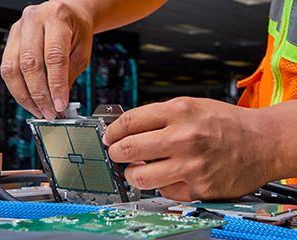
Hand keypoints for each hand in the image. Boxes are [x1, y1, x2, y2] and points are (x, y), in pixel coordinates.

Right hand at [1, 1, 93, 119]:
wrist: (67, 14)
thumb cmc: (76, 28)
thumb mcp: (82, 51)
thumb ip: (69, 75)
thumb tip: (57, 101)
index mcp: (56, 17)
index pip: (54, 56)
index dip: (56, 85)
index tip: (59, 104)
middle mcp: (33, 20)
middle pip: (29, 63)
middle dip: (39, 94)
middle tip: (49, 111)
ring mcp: (18, 29)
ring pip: (12, 68)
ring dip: (24, 95)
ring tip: (38, 109)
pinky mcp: (10, 39)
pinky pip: (7, 69)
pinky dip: (17, 88)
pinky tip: (28, 100)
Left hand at [103, 97, 285, 200]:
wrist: (264, 142)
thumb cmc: (228, 124)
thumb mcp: (192, 106)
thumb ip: (159, 116)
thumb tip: (126, 129)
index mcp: (179, 112)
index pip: (128, 122)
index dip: (112, 131)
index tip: (109, 137)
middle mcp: (183, 138)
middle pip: (127, 149)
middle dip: (115, 153)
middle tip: (117, 153)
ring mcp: (190, 165)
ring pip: (139, 176)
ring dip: (132, 174)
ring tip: (136, 168)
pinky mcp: (198, 188)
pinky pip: (164, 191)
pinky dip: (162, 184)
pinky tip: (169, 175)